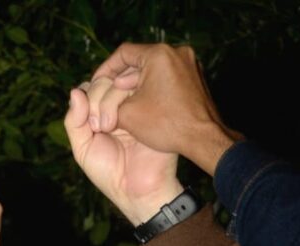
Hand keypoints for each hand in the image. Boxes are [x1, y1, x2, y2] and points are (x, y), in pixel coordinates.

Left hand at [65, 81, 180, 224]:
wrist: (138, 189)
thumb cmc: (109, 173)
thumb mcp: (83, 149)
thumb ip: (74, 122)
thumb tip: (74, 91)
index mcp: (103, 113)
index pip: (91, 87)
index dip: (87, 98)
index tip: (89, 125)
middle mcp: (120, 105)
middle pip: (104, 80)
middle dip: (96, 99)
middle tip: (99, 128)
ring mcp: (137, 105)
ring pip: (119, 82)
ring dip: (108, 101)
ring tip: (109, 127)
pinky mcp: (152, 107)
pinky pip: (137, 90)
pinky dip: (124, 100)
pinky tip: (122, 121)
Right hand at [90, 43, 239, 174]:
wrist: (203, 139)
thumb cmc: (166, 125)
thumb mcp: (128, 115)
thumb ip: (109, 103)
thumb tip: (100, 102)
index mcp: (158, 54)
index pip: (123, 53)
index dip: (106, 69)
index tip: (97, 82)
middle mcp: (176, 52)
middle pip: (140, 60)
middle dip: (121, 78)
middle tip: (107, 94)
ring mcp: (188, 64)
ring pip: (153, 69)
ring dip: (137, 84)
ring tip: (123, 102)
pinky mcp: (194, 77)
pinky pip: (167, 77)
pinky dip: (153, 88)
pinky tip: (144, 105)